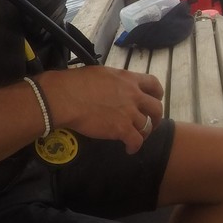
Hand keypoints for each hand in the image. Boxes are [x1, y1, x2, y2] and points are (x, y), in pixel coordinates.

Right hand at [40, 66, 164, 153]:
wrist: (65, 98)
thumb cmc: (75, 83)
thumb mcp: (101, 73)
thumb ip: (114, 81)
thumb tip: (112, 86)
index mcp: (128, 79)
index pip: (153, 83)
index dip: (157, 93)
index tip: (155, 99)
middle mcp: (133, 95)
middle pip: (156, 107)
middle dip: (156, 117)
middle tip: (151, 123)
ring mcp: (129, 113)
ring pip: (147, 126)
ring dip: (143, 133)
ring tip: (136, 137)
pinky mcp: (122, 129)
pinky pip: (136, 141)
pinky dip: (134, 147)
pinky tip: (129, 149)